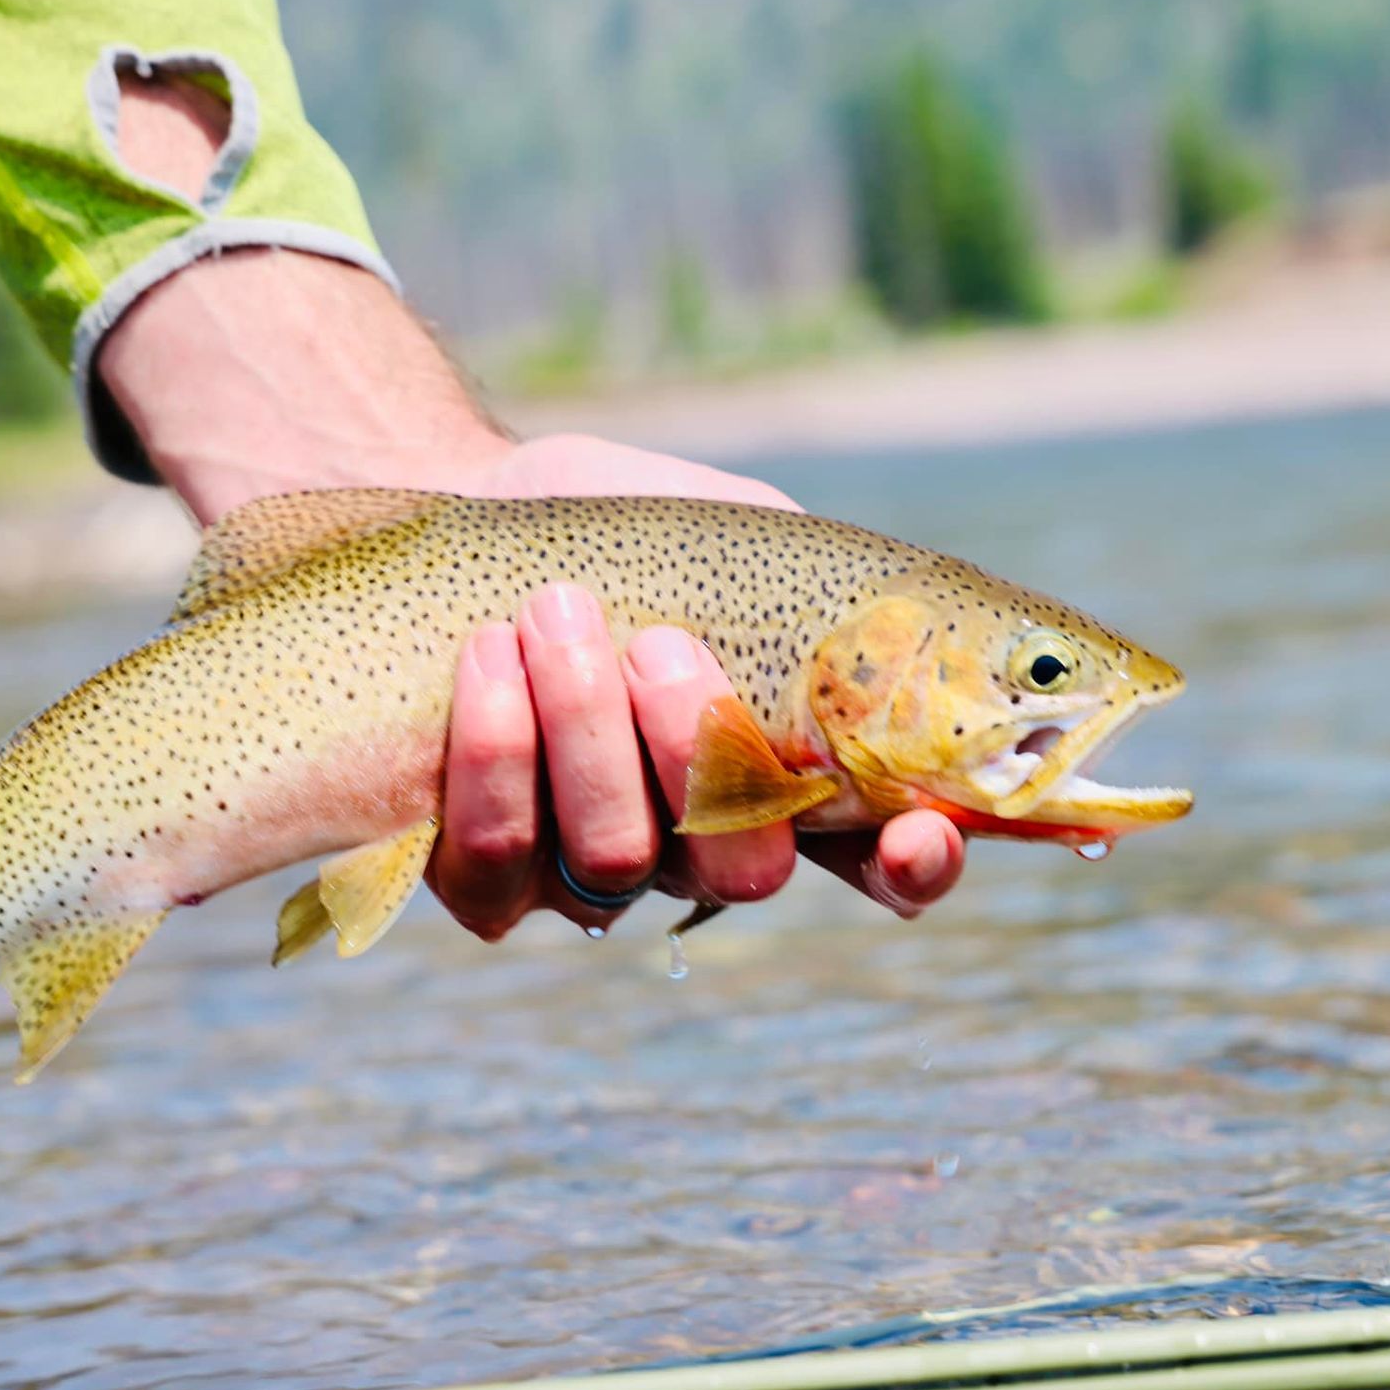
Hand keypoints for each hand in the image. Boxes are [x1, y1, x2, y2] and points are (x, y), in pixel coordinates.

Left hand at [429, 439, 966, 940]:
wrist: (471, 510)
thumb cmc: (625, 527)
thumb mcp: (741, 537)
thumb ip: (819, 593)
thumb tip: (888, 627)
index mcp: (788, 776)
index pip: (881, 864)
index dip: (914, 867)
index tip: (918, 831)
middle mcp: (700, 846)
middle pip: (742, 870)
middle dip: (702, 750)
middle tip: (662, 643)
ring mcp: (591, 873)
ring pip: (617, 860)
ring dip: (588, 731)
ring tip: (555, 613)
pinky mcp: (484, 880)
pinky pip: (496, 866)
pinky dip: (496, 759)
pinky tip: (487, 662)